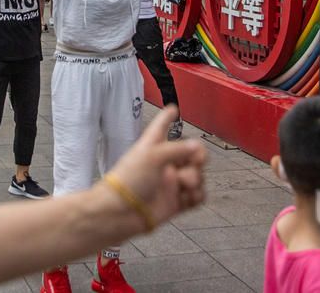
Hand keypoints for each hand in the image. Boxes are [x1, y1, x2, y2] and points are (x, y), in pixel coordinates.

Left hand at [104, 107, 205, 228]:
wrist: (120, 212)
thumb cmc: (129, 179)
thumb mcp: (153, 156)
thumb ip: (178, 149)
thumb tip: (197, 146)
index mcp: (153, 147)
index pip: (161, 127)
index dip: (167, 117)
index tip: (173, 108)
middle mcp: (163, 163)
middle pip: (189, 154)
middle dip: (199, 156)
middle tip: (198, 160)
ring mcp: (170, 183)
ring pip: (196, 175)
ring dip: (196, 178)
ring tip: (186, 184)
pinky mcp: (175, 203)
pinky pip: (196, 196)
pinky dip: (197, 195)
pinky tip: (190, 195)